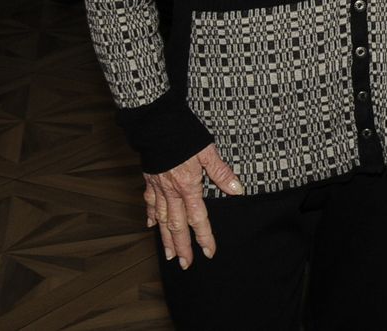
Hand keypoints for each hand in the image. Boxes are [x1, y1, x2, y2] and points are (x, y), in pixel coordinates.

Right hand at [142, 144, 242, 268]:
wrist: (155, 123)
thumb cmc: (184, 135)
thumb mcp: (207, 151)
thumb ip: (221, 172)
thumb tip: (237, 190)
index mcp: (188, 186)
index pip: (198, 218)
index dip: (204, 237)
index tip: (209, 252)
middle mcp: (171, 192)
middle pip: (177, 225)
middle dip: (182, 246)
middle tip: (185, 265)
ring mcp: (158, 187)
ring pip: (161, 219)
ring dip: (165, 238)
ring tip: (169, 255)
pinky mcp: (149, 180)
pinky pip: (149, 202)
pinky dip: (150, 215)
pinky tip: (150, 225)